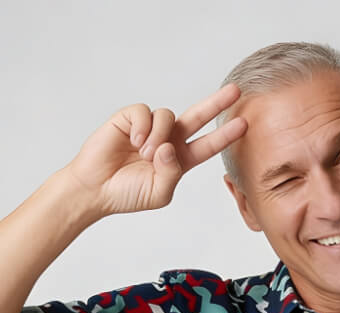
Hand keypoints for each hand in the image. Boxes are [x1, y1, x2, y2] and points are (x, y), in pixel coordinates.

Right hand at [62, 83, 246, 217]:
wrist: (95, 189)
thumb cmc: (127, 194)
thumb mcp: (159, 193)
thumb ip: (171, 173)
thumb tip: (170, 147)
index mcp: (179, 160)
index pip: (207, 145)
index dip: (225, 135)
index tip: (244, 125)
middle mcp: (168, 140)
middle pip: (197, 117)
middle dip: (215, 104)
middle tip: (235, 91)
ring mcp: (149, 128)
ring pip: (168, 116)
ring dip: (159, 136)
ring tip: (145, 154)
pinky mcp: (130, 117)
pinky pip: (145, 112)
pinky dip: (143, 127)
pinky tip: (134, 141)